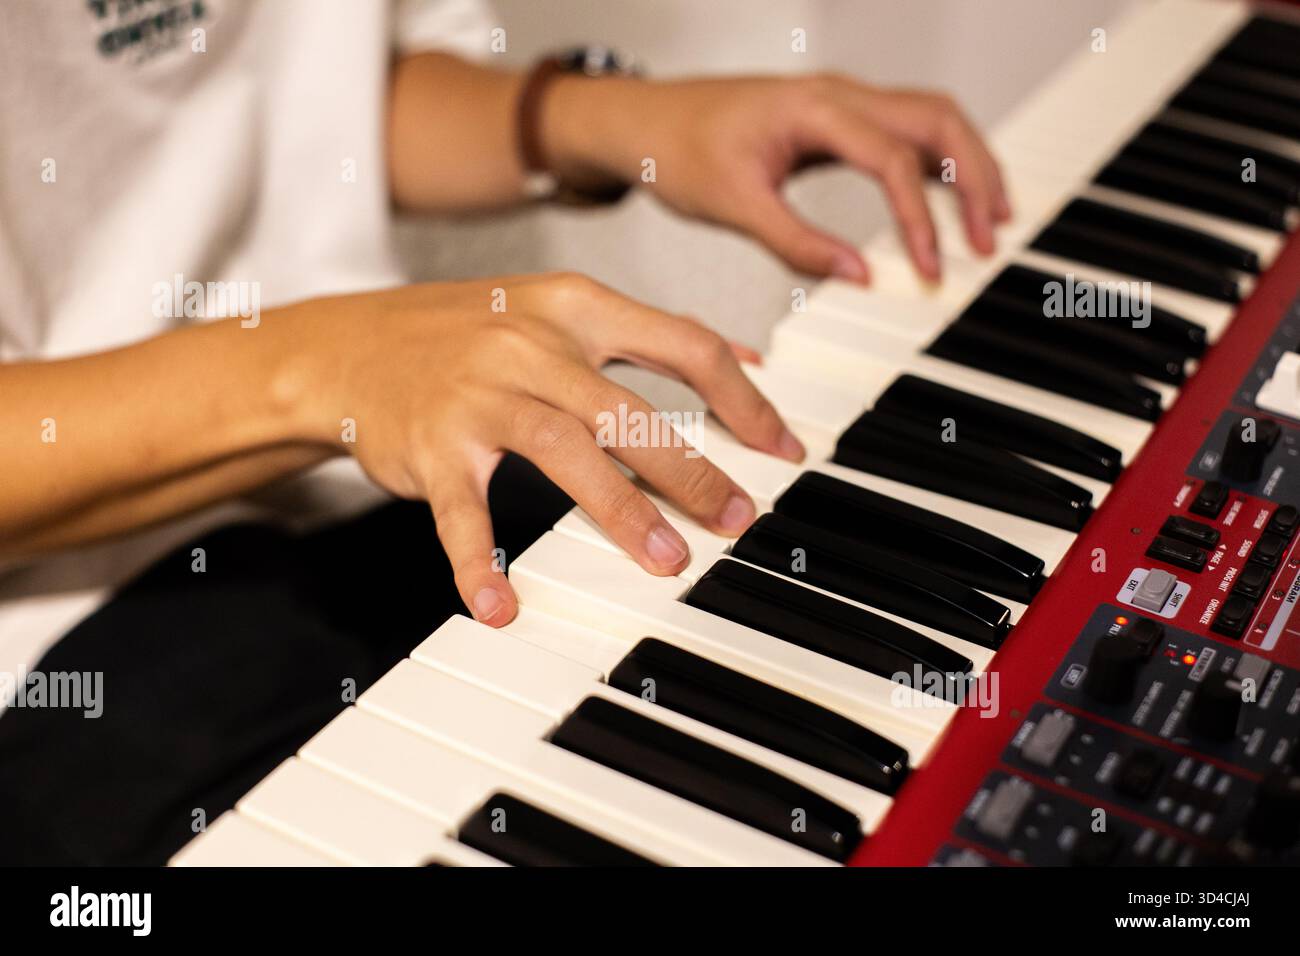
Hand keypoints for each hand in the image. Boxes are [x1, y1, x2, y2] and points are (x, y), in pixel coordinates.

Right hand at [283, 273, 804, 625]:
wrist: (348, 345)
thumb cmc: (465, 335)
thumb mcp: (556, 309)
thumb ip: (642, 335)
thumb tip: (742, 358)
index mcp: (575, 306)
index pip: (684, 345)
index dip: (743, 399)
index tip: (781, 448)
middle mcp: (531, 344)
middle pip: (630, 409)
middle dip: (693, 471)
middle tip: (736, 519)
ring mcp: (478, 395)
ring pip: (565, 452)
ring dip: (621, 510)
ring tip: (665, 561)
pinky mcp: (430, 447)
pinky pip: (461, 514)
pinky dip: (480, 564)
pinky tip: (501, 605)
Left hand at [547, 73, 1009, 282]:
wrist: (646, 120)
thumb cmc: (678, 151)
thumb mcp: (733, 205)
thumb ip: (797, 243)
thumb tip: (860, 278)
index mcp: (812, 108)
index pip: (891, 159)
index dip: (919, 218)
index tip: (931, 269)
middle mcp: (838, 94)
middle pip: (937, 122)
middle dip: (974, 178)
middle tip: (990, 238)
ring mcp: (842, 101)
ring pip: (931, 118)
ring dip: (967, 164)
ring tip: (991, 219)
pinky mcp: (839, 118)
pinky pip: (908, 130)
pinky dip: (939, 162)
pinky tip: (951, 199)